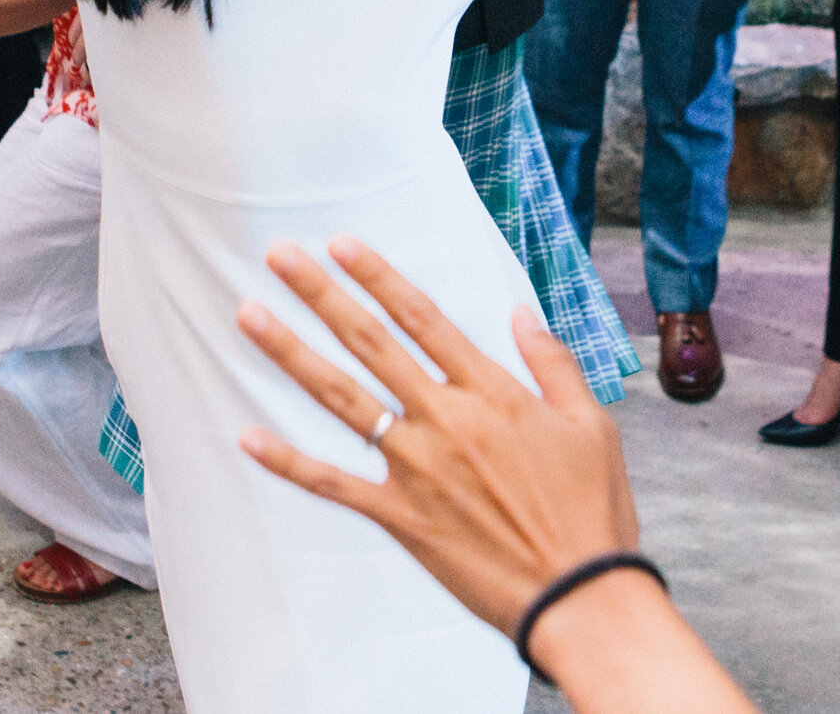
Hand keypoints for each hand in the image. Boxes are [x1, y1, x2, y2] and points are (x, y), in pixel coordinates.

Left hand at [236, 236, 636, 637]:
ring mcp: (417, 469)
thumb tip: (521, 313)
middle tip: (278, 255)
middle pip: (371, 343)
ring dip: (291, 354)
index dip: (379, 276)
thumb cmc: (592, 512)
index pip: (423, 318)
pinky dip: (288, 461)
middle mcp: (446, 421)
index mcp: (492, 393)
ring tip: (249, 316)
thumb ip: (553, 363)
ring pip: (342, 399)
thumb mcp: (591, 424)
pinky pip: (333, 484)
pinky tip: (247, 436)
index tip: (341, 243)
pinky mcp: (401, 518)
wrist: (580, 597)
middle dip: (320, 294)